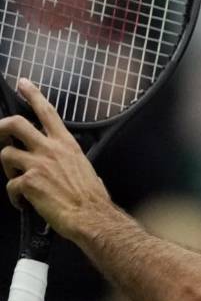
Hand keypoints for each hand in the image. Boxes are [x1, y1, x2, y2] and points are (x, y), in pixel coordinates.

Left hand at [0, 79, 111, 241]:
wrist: (91, 216)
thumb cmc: (92, 198)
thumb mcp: (86, 169)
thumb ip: (70, 161)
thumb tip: (68, 166)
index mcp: (66, 144)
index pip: (47, 112)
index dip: (33, 94)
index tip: (23, 84)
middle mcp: (50, 149)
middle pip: (15, 124)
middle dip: (1, 128)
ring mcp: (37, 164)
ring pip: (5, 154)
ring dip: (8, 169)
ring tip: (18, 181)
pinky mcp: (27, 181)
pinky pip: (10, 185)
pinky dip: (14, 197)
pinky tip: (24, 203)